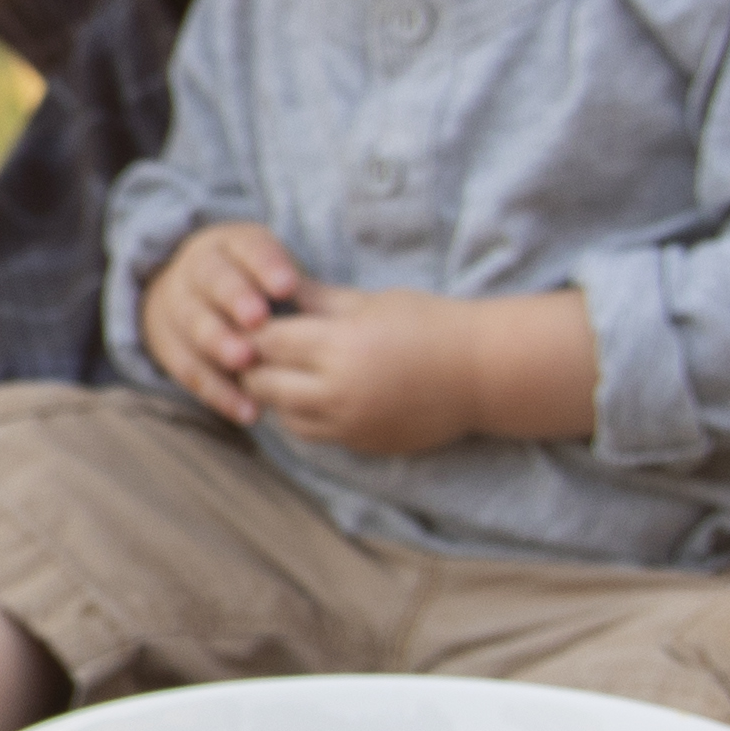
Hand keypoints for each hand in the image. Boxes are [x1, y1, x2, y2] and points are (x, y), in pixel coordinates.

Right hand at [135, 225, 303, 422]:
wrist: (188, 295)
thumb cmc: (253, 287)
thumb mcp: (271, 271)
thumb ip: (292, 285)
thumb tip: (329, 309)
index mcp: (228, 244)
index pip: (247, 247)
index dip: (265, 266)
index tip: (288, 287)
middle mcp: (197, 269)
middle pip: (212, 280)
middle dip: (235, 299)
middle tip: (258, 321)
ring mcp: (176, 305)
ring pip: (193, 323)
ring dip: (219, 343)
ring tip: (246, 364)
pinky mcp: (166, 344)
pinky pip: (188, 369)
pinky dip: (218, 391)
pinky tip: (247, 409)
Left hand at [230, 285, 514, 459]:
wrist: (481, 373)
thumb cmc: (428, 324)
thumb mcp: (369, 301)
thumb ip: (315, 299)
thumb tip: (271, 286)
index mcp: (339, 345)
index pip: (266, 341)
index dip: (252, 331)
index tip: (248, 321)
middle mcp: (338, 390)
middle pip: (263, 383)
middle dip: (253, 365)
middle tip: (254, 349)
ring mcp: (349, 423)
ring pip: (282, 415)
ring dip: (274, 395)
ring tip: (282, 372)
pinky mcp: (361, 444)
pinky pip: (312, 434)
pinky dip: (301, 416)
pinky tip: (310, 395)